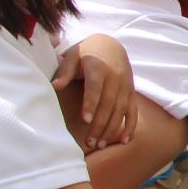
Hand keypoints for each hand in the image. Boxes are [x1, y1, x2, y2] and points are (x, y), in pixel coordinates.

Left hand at [54, 34, 135, 149]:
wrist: (112, 45)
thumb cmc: (87, 52)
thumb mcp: (73, 55)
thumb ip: (65, 71)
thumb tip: (55, 86)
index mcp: (98, 67)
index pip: (95, 88)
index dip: (91, 104)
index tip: (85, 119)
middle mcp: (115, 78)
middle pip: (108, 104)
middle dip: (99, 125)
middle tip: (90, 141)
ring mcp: (125, 87)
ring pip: (120, 111)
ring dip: (111, 129)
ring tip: (100, 144)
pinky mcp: (131, 93)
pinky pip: (132, 112)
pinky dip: (130, 126)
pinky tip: (124, 140)